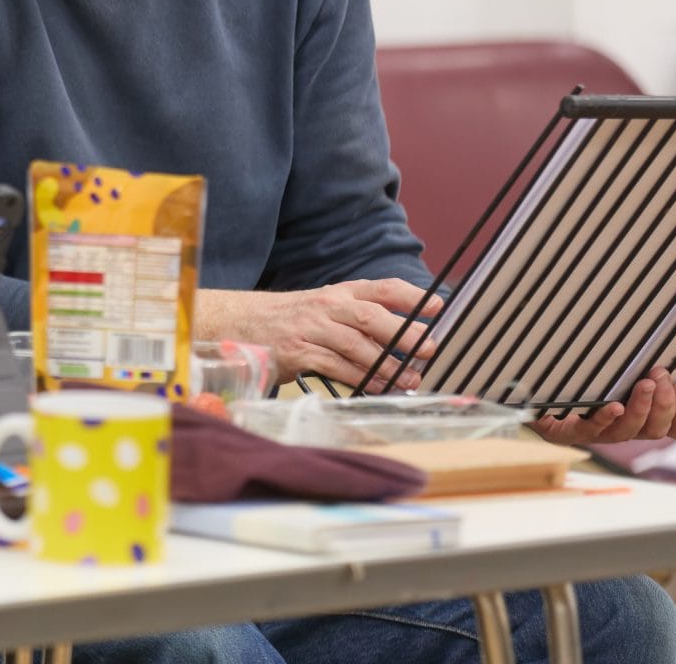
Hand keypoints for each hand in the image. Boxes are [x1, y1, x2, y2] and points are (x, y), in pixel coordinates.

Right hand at [196, 280, 441, 391]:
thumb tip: (405, 338)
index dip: (411, 296)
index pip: (380, 288)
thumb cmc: (289, 319)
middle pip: (372, 316)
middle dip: (404, 334)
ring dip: (387, 365)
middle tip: (429, 348)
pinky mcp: (298, 352)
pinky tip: (377, 387)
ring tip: (410, 379)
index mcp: (338, 292)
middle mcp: (326, 307)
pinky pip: (335, 366)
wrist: (238, 322)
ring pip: (356, 345)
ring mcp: (311, 329)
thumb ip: (359, 318)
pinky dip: (360, 378)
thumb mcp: (324, 308)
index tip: (438, 306)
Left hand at [531, 368, 675, 445]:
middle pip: (653, 430)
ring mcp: (594, 433)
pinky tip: (614, 406)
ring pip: (626, 431)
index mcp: (634, 419)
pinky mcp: (567, 432)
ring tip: (645, 384)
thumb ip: (628, 365)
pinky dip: (604, 418)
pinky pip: (590, 430)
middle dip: (663, 404)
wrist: (528, 393)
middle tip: (660, 377)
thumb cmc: (573, 379)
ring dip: (640, 407)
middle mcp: (618, 429)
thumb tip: (652, 341)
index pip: (670, 427)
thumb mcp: (605, 370)